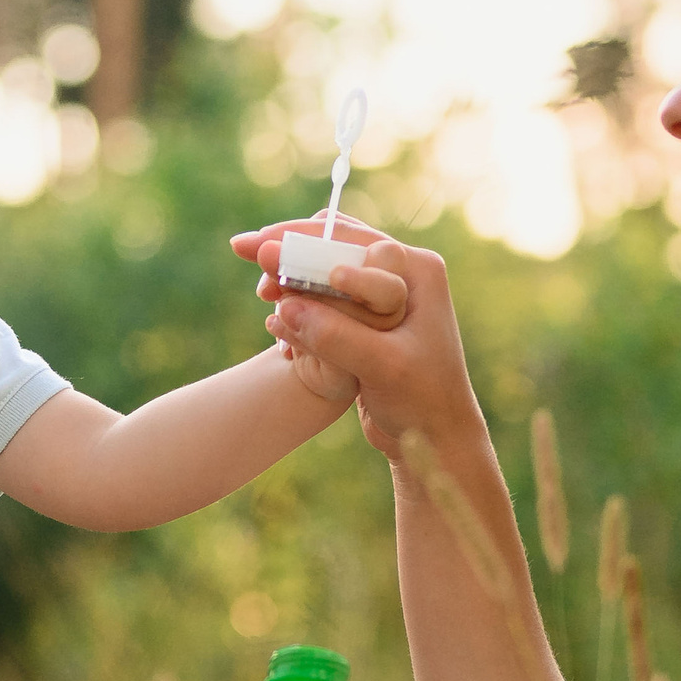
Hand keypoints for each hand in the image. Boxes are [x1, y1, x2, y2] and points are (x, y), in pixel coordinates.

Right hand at [226, 215, 407, 404]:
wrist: (436, 441)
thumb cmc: (424, 401)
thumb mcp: (382, 366)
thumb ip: (336, 335)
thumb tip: (286, 306)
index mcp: (416, 271)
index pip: (351, 240)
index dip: (303, 240)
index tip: (263, 250)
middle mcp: (402, 274)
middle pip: (334, 244)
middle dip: (289, 247)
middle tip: (244, 247)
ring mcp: (382, 297)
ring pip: (324, 269)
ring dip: (289, 275)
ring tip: (261, 292)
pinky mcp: (365, 321)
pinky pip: (324, 297)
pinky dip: (297, 300)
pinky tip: (273, 314)